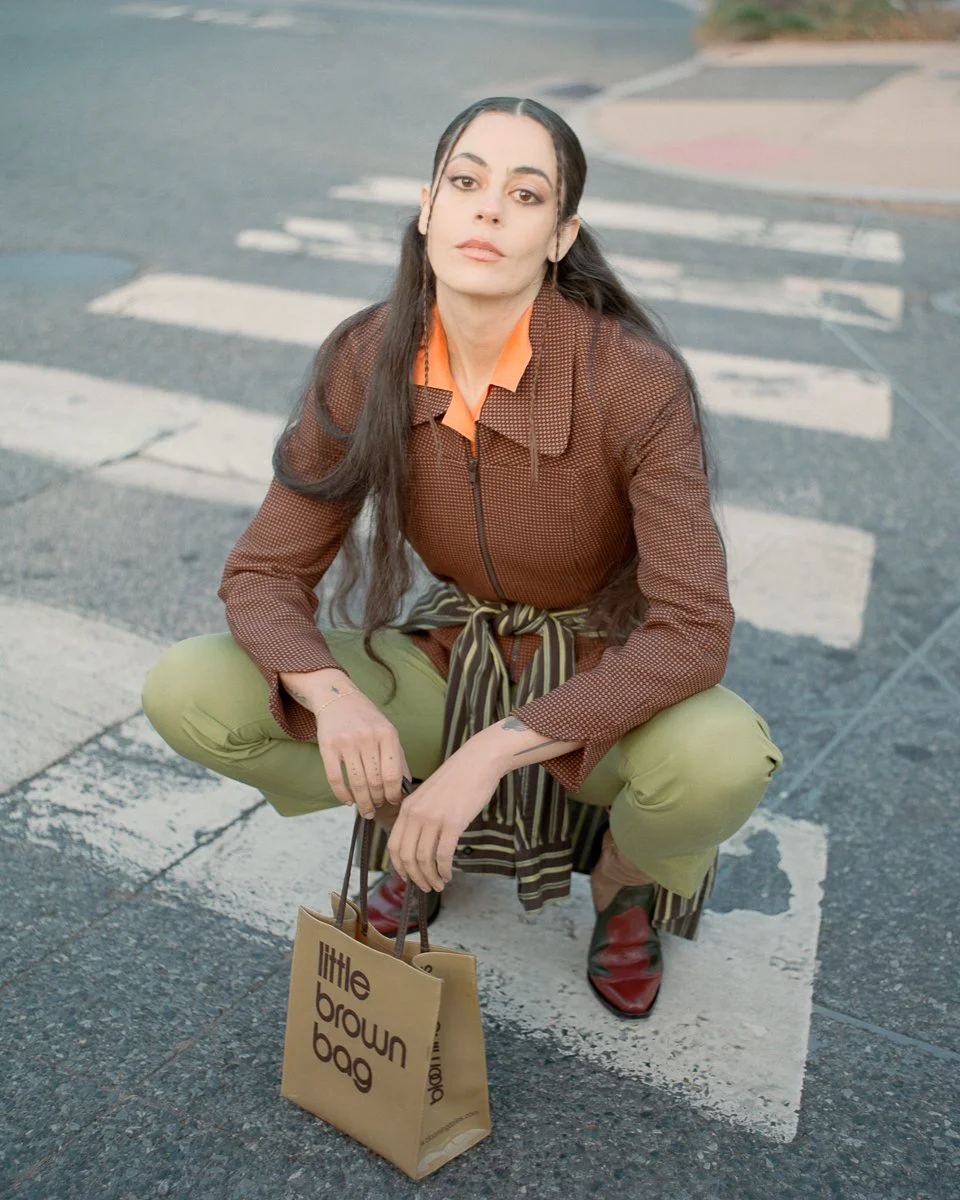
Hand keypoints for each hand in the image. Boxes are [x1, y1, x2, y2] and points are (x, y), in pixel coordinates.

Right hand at [314, 689, 412, 818]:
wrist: (338, 698)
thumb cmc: (367, 719)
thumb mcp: (388, 732)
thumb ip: (398, 758)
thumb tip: (405, 787)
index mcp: (387, 734)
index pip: (392, 774)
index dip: (394, 794)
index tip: (393, 802)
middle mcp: (368, 737)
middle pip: (375, 781)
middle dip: (378, 800)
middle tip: (378, 808)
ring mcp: (347, 742)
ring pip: (357, 783)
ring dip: (362, 802)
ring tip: (366, 810)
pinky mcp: (328, 746)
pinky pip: (335, 779)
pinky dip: (342, 795)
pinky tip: (348, 801)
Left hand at [388, 742, 501, 891]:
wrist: (478, 761)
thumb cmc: (458, 778)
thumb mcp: (429, 795)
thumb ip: (420, 815)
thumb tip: (420, 842)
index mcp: (408, 807)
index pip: (394, 845)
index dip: (398, 866)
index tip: (407, 878)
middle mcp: (416, 813)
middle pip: (407, 856)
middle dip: (415, 877)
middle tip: (425, 887)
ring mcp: (433, 818)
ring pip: (424, 858)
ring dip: (430, 877)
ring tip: (439, 885)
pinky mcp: (453, 822)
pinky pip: (443, 854)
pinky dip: (444, 869)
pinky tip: (449, 874)